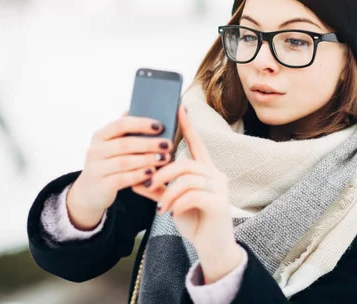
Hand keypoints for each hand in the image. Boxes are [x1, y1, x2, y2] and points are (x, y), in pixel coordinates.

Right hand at [67, 111, 172, 229]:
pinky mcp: (101, 185)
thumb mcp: (113, 146)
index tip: (160, 126)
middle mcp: (96, 150)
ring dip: (147, 159)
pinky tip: (152, 173)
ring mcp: (96, 168)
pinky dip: (139, 175)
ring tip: (165, 158)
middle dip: (149, 144)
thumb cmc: (109, 164)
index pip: (121, 124)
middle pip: (125, 144)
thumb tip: (142, 110)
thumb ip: (126, 132)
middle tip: (168, 145)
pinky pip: (122, 179)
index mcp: (100, 135)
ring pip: (124, 162)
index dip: (141, 124)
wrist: (90, 192)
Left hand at [137, 107, 241, 281]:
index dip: (188, 126)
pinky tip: (171, 213)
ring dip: (168, 192)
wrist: (213, 247)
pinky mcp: (220, 204)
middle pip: (186, 162)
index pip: (197, 143)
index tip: (179, 107)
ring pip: (188, 178)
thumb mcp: (172, 202)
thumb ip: (158, 189)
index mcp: (206, 170)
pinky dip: (177, 203)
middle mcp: (216, 175)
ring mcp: (220, 189)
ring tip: (160, 206)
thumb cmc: (194, 220)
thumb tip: (136, 179)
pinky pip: (193, 195)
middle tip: (148, 184)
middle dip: (163, 172)